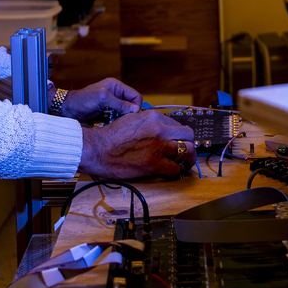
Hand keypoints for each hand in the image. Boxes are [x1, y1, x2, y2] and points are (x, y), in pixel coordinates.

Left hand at [61, 77, 142, 121]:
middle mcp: (116, 94)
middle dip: (128, 113)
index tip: (131, 115)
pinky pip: (117, 119)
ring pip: (125, 114)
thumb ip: (120, 103)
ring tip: (112, 121)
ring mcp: (111, 104)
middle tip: (120, 119)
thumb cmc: (83, 100)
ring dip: (121, 119)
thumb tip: (135, 109)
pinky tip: (107, 124)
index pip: (135, 96)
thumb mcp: (102, 98)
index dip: (136, 105)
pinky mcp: (107, 113)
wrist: (68, 109)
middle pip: (131, 106)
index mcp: (116, 86)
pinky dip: (115, 122)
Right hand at [78, 110, 194, 179]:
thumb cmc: (111, 136)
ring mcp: (158, 146)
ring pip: (187, 151)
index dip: (180, 135)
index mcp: (154, 117)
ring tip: (184, 164)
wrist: (97, 149)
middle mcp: (159, 129)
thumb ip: (149, 122)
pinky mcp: (153, 163)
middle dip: (190, 145)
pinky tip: (169, 171)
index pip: (178, 125)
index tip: (179, 142)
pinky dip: (175, 171)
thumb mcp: (132, 119)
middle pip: (188, 136)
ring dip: (187, 159)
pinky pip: (175, 168)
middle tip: (186, 153)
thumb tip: (160, 127)